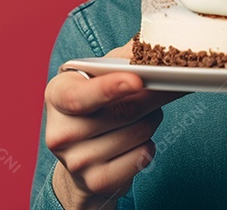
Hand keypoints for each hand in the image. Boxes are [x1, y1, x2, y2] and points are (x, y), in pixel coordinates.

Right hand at [44, 41, 185, 209]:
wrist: (81, 157)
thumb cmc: (94, 106)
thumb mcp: (97, 77)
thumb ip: (121, 60)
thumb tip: (153, 45)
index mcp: (57, 95)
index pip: (81, 96)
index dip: (110, 88)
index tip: (137, 80)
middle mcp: (60, 131)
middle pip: (122, 112)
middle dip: (152, 97)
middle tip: (169, 86)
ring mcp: (76, 160)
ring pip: (138, 133)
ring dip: (152, 120)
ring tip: (142, 116)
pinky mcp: (96, 181)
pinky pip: (142, 157)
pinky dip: (149, 145)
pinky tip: (137, 140)